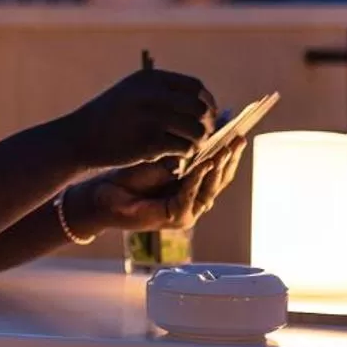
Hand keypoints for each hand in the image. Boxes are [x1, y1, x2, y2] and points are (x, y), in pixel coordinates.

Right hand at [66, 68, 215, 170]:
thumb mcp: (133, 92)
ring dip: (197, 141)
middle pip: (199, 109)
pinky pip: (183, 148)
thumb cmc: (110, 116)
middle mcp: (151, 94)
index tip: (205, 116)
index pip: (195, 87)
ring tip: (189, 147)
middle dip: (205, 124)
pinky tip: (176, 156)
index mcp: (150, 78)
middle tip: (200, 136)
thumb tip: (203, 103)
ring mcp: (150, 118)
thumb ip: (164, 92)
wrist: (78, 137)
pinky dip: (185, 154)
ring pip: (196, 130)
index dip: (206, 103)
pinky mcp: (147, 143)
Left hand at [84, 139, 246, 233]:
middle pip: (221, 179)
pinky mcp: (177, 217)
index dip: (231, 150)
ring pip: (210, 187)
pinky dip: (198, 178)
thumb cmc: (132, 176)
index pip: (220, 168)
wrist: (106, 195)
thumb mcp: (164, 158)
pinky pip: (191, 194)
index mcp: (195, 187)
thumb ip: (187, 152)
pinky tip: (205, 162)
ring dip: (219, 166)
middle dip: (231, 157)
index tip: (240, 129)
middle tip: (240, 136)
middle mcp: (195, 201)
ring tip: (228, 146)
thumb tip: (208, 129)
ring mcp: (188, 211)